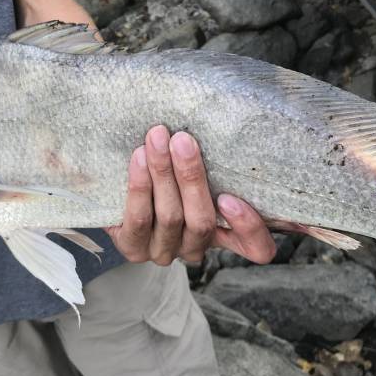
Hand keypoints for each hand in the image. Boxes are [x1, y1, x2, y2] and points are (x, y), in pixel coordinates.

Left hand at [107, 126, 275, 265]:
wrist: (119, 190)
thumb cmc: (170, 172)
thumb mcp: (199, 169)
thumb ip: (215, 163)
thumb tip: (226, 123)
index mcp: (224, 234)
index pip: (257, 249)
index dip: (249, 227)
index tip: (230, 197)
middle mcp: (196, 247)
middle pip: (202, 222)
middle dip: (191, 177)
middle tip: (183, 140)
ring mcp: (165, 251)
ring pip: (170, 217)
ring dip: (163, 174)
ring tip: (157, 140)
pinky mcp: (134, 248)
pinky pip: (138, 220)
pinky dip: (140, 187)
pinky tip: (138, 159)